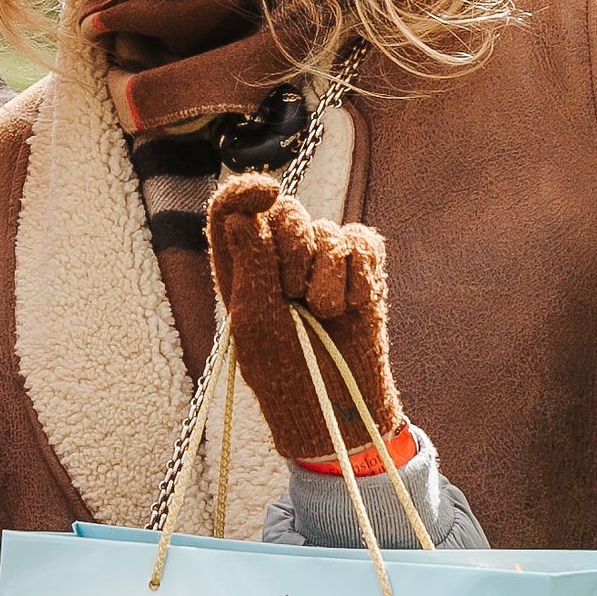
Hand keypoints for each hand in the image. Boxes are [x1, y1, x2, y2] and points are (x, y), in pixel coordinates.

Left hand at [206, 174, 400, 468]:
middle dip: (292, 251)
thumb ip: (250, 265)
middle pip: (287, 211)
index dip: (247, 191)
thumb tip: (241, 215)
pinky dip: (358, 275)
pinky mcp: (362, 269)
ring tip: (322, 314)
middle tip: (292, 297)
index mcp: (241, 264)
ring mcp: (323, 259)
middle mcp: (281, 254)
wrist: (336, 404)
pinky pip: (363, 242)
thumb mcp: (256, 321)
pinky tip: (351, 306)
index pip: (233, 208)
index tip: (266, 192)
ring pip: (327, 230)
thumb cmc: (285, 370)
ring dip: (325, 277)